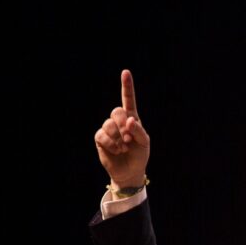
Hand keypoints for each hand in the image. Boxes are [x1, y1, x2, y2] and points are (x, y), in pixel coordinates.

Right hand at [94, 69, 150, 188]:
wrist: (130, 171)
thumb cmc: (139, 155)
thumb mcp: (145, 142)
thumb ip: (139, 130)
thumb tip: (129, 120)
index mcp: (132, 118)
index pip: (128, 99)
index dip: (126, 86)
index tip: (125, 73)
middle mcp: (119, 121)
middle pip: (116, 111)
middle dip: (123, 124)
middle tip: (129, 137)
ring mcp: (108, 129)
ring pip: (108, 124)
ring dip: (118, 137)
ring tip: (124, 147)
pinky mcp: (100, 139)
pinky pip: (102, 135)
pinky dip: (111, 143)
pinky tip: (117, 150)